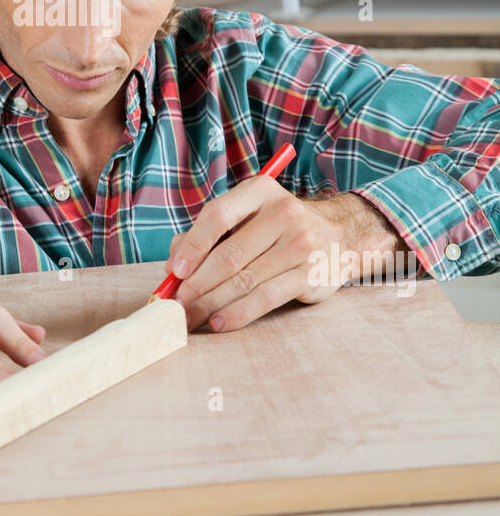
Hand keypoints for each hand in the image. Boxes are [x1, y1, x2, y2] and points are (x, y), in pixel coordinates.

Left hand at [165, 179, 402, 332]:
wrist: (341, 235)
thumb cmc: (280, 228)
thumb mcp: (250, 216)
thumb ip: (211, 234)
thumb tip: (174, 265)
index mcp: (260, 191)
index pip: (218, 216)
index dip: (192, 245)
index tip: (175, 270)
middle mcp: (282, 214)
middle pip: (228, 255)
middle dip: (195, 284)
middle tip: (175, 305)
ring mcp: (299, 245)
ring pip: (244, 280)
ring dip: (210, 303)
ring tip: (189, 318)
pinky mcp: (310, 275)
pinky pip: (265, 298)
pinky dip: (237, 313)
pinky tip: (218, 323)